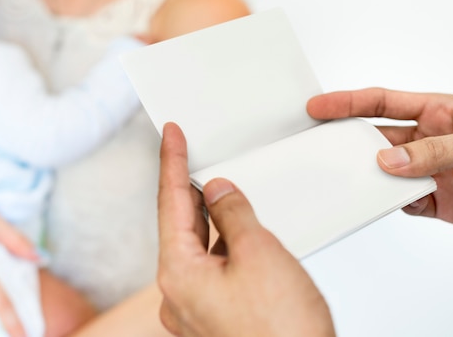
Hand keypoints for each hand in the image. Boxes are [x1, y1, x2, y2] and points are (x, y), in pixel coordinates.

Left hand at [157, 122, 334, 336]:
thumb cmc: (283, 332)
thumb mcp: (260, 254)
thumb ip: (234, 214)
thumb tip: (219, 190)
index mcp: (180, 274)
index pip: (171, 203)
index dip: (171, 163)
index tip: (170, 135)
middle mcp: (179, 293)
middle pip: (180, 225)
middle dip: (190, 189)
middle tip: (193, 153)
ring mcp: (196, 308)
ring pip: (198, 247)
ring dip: (210, 217)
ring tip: (220, 185)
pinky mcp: (215, 316)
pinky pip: (212, 267)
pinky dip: (223, 243)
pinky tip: (237, 229)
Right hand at [307, 87, 452, 235]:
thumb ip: (436, 151)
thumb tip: (389, 161)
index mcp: (437, 112)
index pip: (383, 103)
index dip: (347, 103)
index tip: (319, 107)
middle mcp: (428, 139)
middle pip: (376, 138)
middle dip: (350, 142)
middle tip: (324, 148)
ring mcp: (428, 171)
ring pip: (384, 172)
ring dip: (370, 177)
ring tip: (356, 180)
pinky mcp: (435, 201)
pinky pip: (401, 201)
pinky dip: (392, 202)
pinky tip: (394, 201)